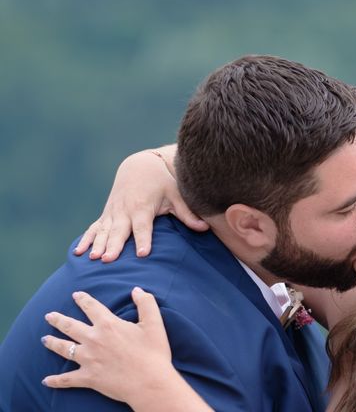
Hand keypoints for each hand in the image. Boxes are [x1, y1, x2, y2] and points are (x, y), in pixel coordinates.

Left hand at [41, 288, 173, 403]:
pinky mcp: (88, 378)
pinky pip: (67, 379)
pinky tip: (46, 380)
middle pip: (70, 326)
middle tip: (49, 315)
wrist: (149, 382)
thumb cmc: (153, 352)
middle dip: (58, 319)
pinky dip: (55, 380)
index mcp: (108, 324)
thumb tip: (136, 290)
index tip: (76, 295)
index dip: (83, 299)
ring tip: (44, 339)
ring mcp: (88, 359)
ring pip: (64, 349)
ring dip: (52, 342)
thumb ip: (146, 303)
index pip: (92, 307)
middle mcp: (94, 340)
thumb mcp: (155, 323)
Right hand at [74, 148, 208, 261]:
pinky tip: (78, 253)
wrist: (139, 166)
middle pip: (119, 232)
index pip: (143, 227)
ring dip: (97, 244)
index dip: (143, 240)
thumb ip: (188, 213)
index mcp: (143, 208)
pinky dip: (86, 239)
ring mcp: (113, 213)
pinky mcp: (106, 215)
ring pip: (103, 231)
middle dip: (114, 245)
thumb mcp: (176, 195)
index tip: (142, 253)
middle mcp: (125, 211)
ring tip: (93, 258)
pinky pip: (93, 228)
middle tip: (108, 259)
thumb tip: (205, 228)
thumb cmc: (161, 182)